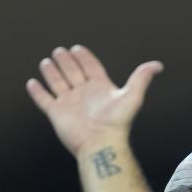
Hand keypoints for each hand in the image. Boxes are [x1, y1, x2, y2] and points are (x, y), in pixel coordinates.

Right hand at [26, 45, 162, 155]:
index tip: (77, 48)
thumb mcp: (132, 95)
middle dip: (66, 61)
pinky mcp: (56, 113)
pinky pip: (44, 100)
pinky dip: (38, 92)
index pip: (90, 67)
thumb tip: (158, 65)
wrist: (101, 142)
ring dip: (52, 73)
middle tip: (59, 51)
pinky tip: (33, 83)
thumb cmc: (117, 122)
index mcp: (100, 88)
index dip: (84, 58)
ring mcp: (69, 103)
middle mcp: (83, 94)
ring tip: (46, 62)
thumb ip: (141, 78)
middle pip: (73, 72)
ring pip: (57, 83)